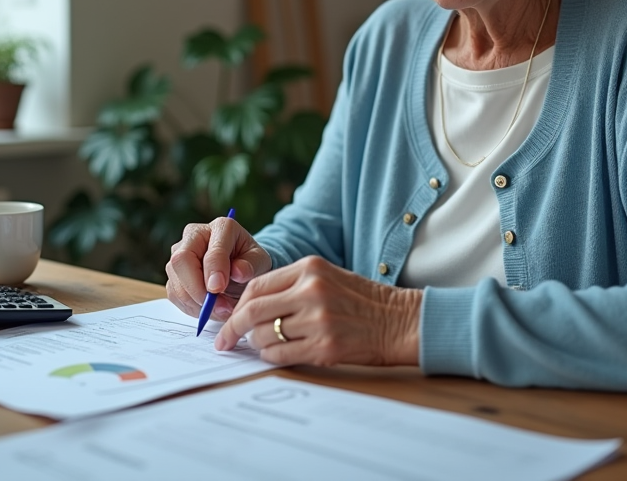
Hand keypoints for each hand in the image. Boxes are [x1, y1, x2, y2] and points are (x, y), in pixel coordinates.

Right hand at [165, 216, 271, 320]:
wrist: (240, 268)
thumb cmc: (250, 262)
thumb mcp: (259, 261)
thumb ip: (251, 265)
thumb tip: (238, 272)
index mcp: (220, 228)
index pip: (210, 249)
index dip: (213, 270)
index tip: (219, 289)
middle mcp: (194, 235)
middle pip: (181, 260)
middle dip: (196, 289)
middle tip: (216, 307)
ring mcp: (179, 253)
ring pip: (175, 281)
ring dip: (195, 302)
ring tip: (220, 310)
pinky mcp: (174, 273)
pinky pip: (174, 294)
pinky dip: (190, 307)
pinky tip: (208, 309)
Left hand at [214, 256, 422, 366]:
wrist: (401, 321)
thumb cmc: (362, 300)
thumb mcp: (327, 277)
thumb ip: (291, 286)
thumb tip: (249, 307)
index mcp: (309, 268)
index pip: (257, 286)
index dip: (237, 305)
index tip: (228, 319)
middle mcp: (311, 291)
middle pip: (252, 310)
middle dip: (233, 328)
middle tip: (225, 341)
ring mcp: (318, 320)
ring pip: (264, 335)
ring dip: (257, 345)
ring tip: (263, 346)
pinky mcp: (325, 346)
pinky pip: (281, 355)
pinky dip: (272, 357)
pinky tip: (277, 355)